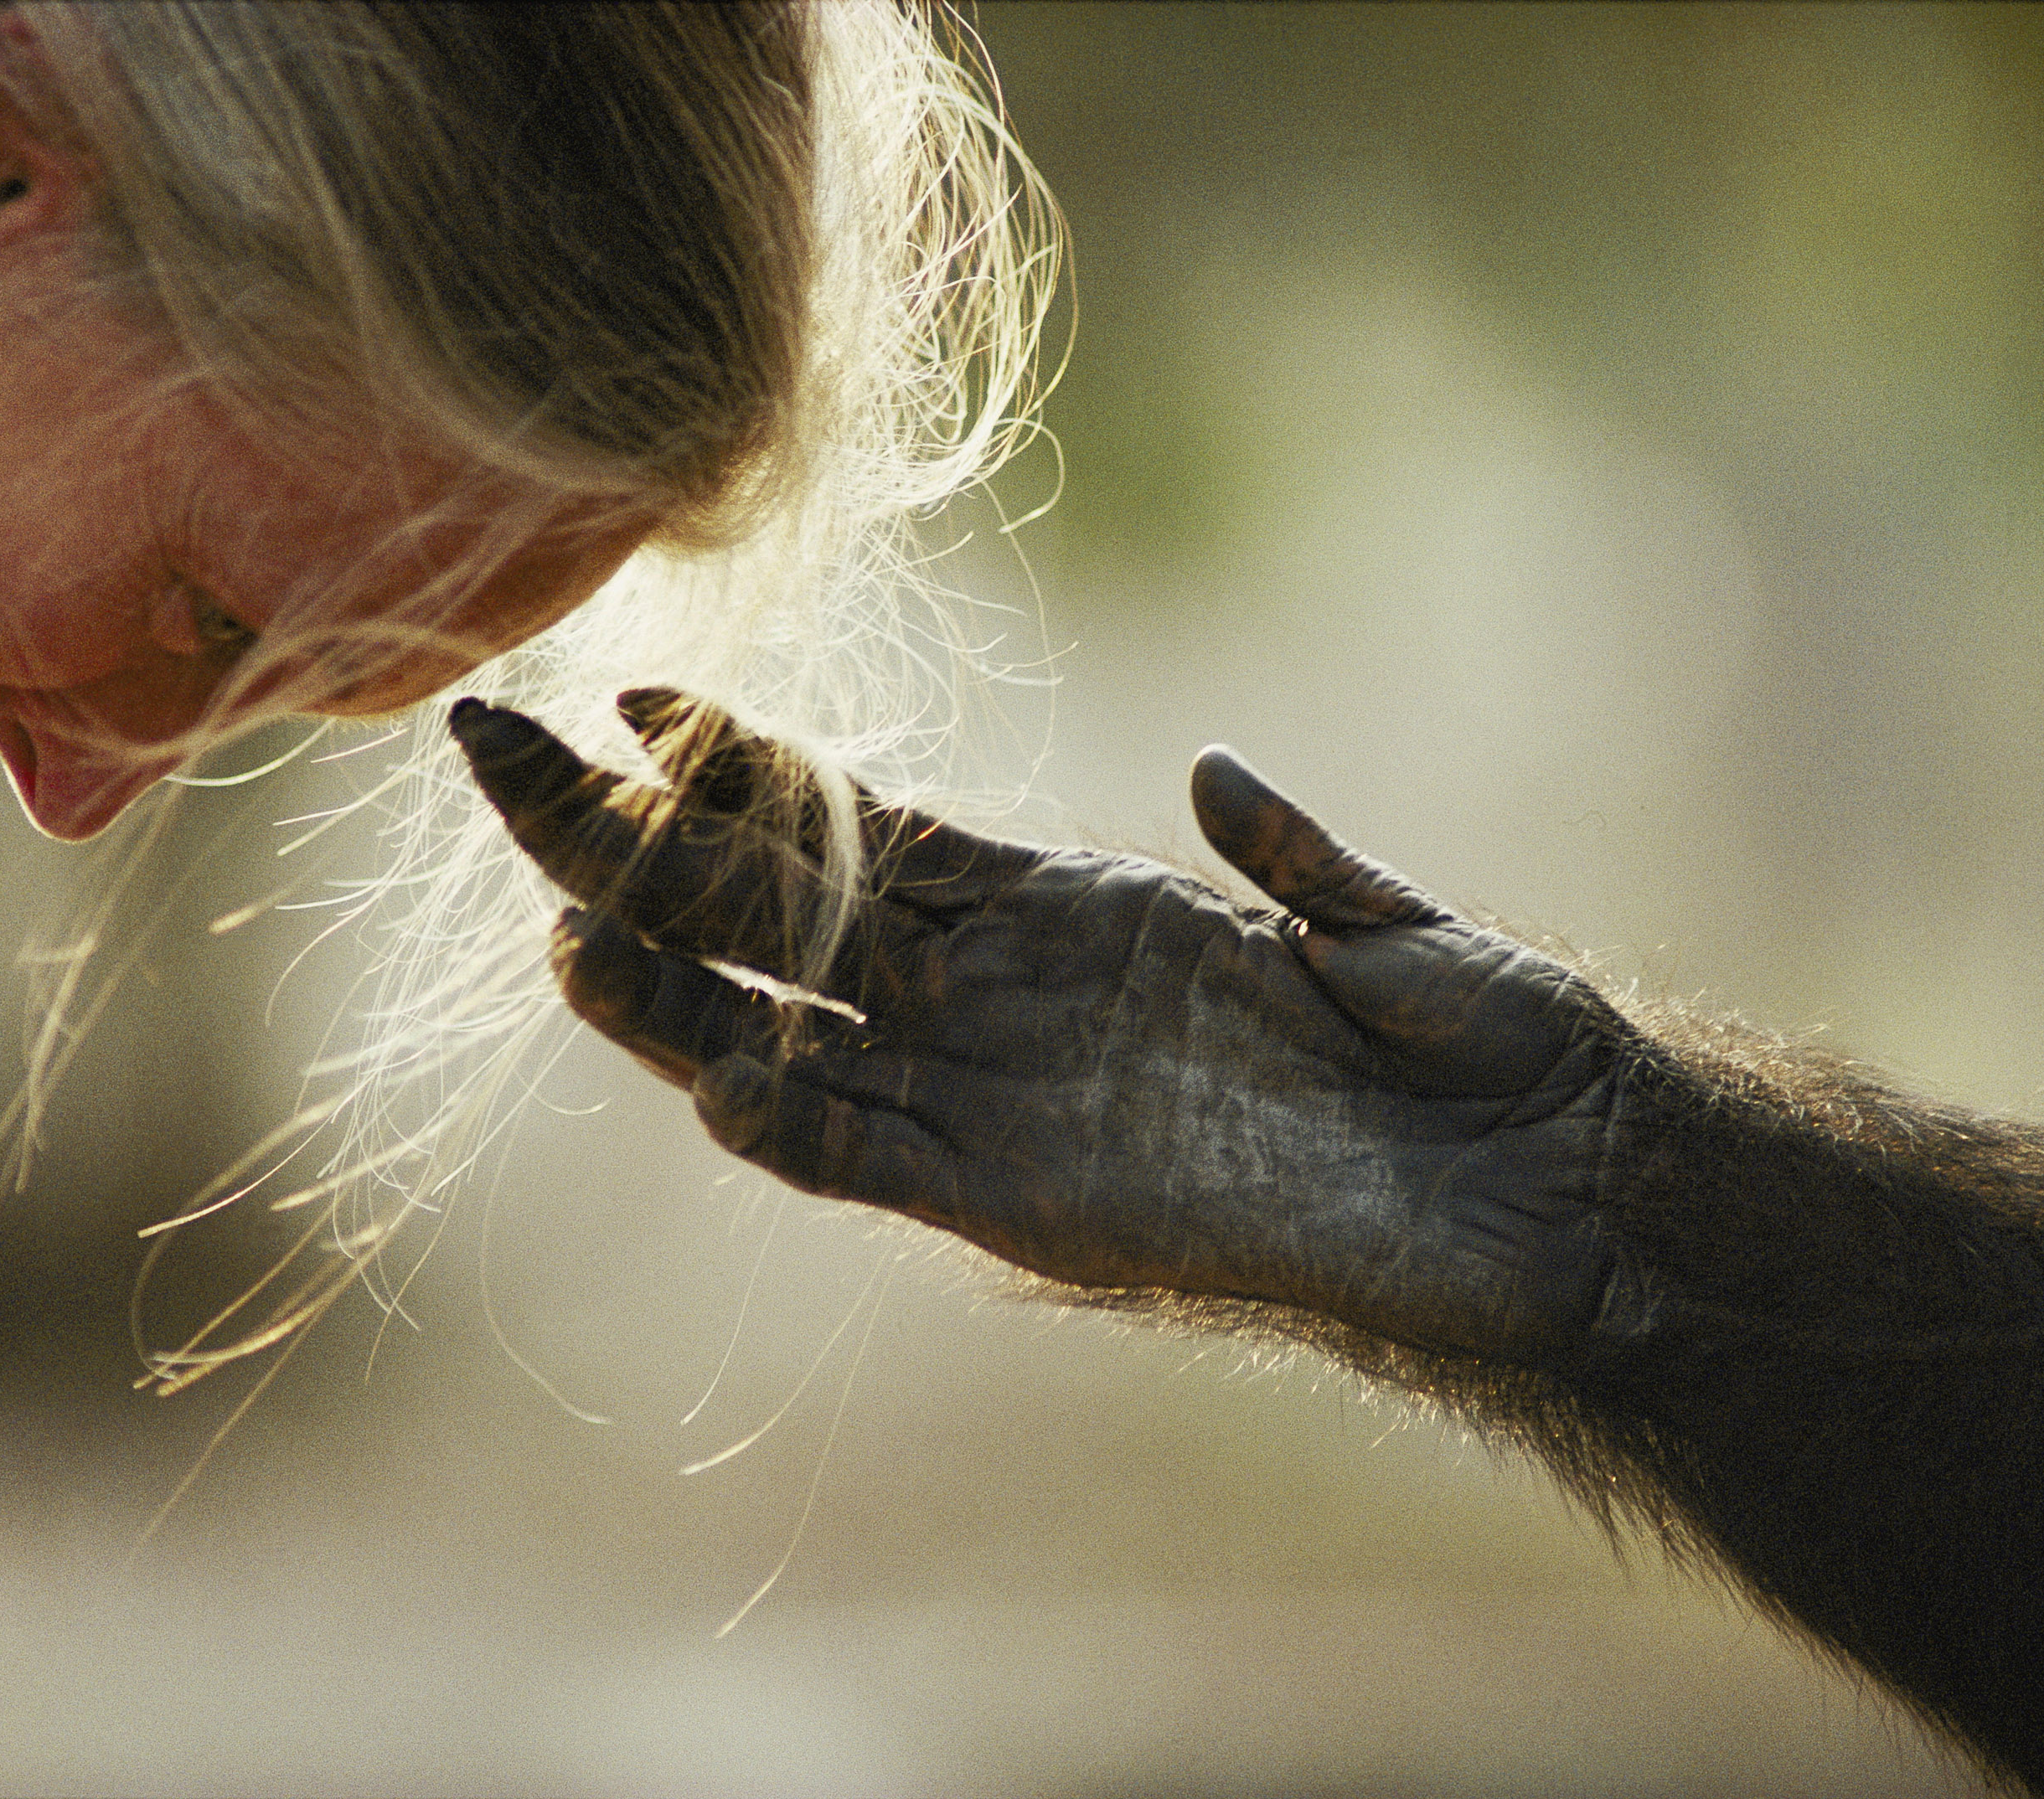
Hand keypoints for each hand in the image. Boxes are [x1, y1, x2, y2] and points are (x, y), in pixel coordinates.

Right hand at [449, 691, 1633, 1361]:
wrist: (1547, 1198)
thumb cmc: (1479, 1051)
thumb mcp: (1375, 926)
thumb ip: (1285, 855)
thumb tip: (1207, 771)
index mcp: (1063, 909)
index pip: (857, 824)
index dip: (741, 764)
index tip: (631, 692)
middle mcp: (999, 998)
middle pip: (771, 909)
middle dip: (630, 838)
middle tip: (496, 752)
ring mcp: (1002, 1097)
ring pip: (787, 1034)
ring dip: (673, 993)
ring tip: (557, 931)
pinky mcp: (1029, 1202)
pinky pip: (877, 1162)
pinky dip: (796, 1124)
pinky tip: (716, 1081)